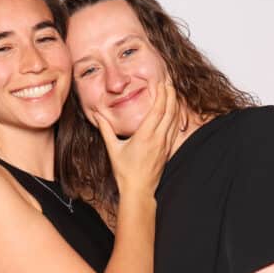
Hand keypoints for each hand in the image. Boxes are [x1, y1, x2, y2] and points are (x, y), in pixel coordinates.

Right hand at [92, 80, 178, 197]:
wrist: (139, 190)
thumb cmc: (125, 172)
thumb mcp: (113, 149)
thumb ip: (106, 130)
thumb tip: (97, 116)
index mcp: (145, 136)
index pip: (158, 110)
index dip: (161, 94)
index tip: (161, 83)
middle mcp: (158, 139)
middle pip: (169, 111)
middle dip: (170, 94)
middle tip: (169, 82)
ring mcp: (165, 145)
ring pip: (175, 120)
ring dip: (175, 104)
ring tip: (173, 92)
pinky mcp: (168, 150)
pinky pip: (175, 130)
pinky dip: (176, 117)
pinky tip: (175, 112)